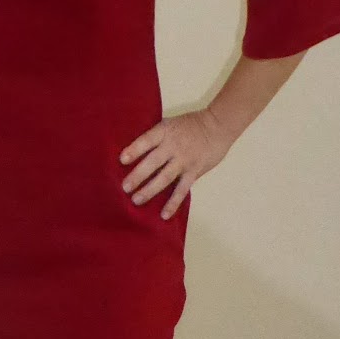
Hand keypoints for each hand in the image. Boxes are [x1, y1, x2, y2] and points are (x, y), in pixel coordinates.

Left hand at [118, 108, 234, 219]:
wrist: (217, 126)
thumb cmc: (190, 125)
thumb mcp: (170, 124)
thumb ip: (156, 138)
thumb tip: (134, 153)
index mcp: (164, 132)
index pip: (146, 141)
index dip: (134, 150)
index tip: (122, 160)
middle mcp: (173, 146)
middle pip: (153, 162)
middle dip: (138, 175)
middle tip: (125, 187)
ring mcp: (184, 160)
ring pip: (164, 178)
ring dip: (150, 190)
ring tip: (136, 200)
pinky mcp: (194, 172)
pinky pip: (182, 189)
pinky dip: (173, 202)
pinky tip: (164, 214)